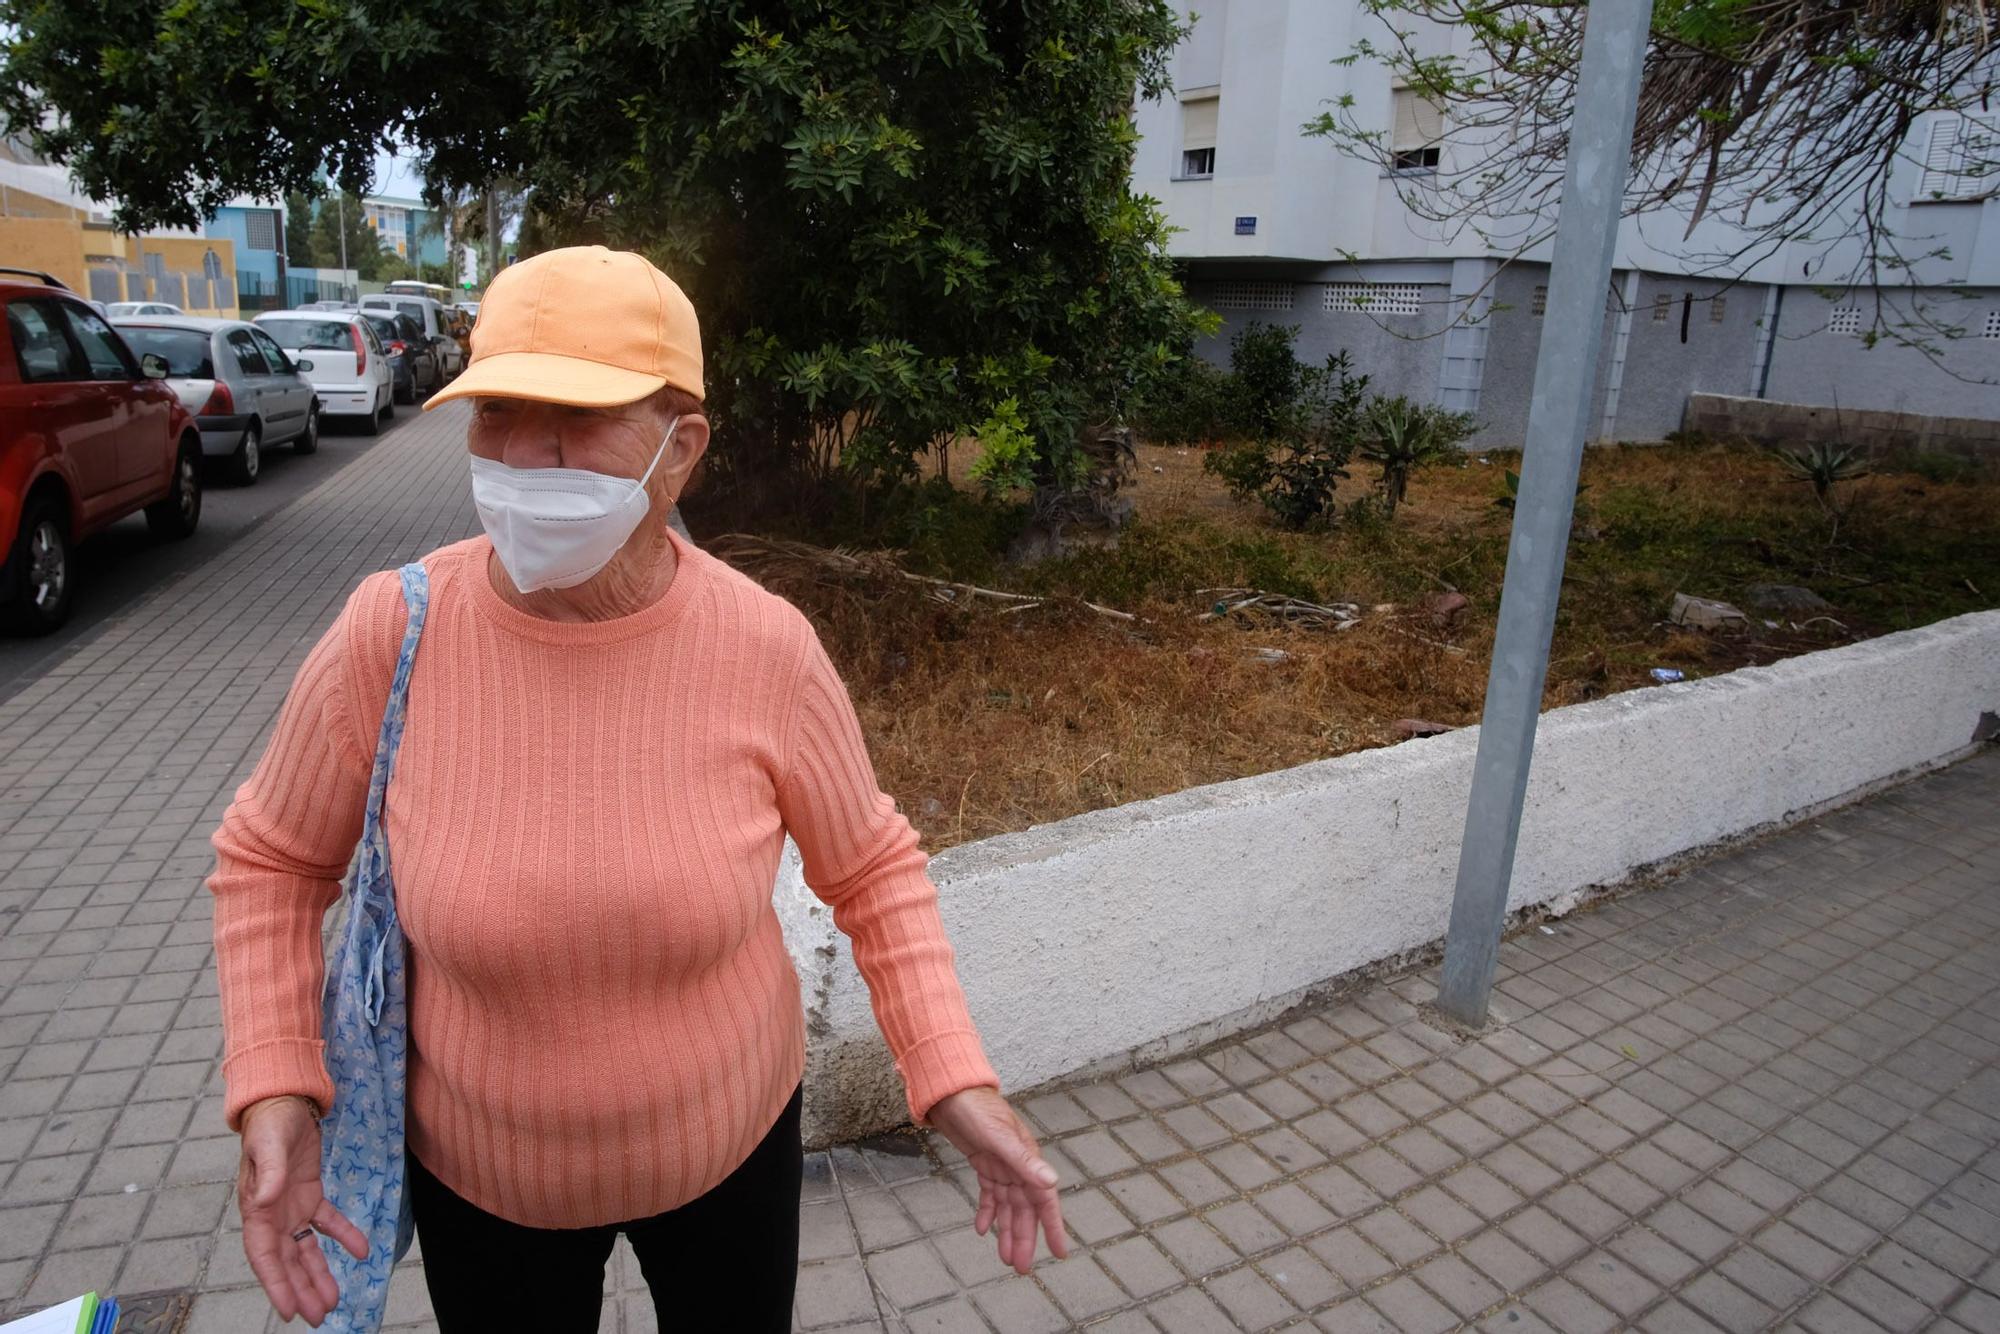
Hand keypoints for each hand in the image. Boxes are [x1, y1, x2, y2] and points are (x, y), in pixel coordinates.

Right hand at [237, 1096, 368, 1326]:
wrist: (283, 1102)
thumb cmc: (271, 1123)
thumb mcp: (270, 1145)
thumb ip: (270, 1173)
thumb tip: (266, 1202)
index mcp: (256, 1209)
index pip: (264, 1256)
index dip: (275, 1285)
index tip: (289, 1311)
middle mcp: (272, 1215)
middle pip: (287, 1261)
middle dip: (301, 1290)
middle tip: (319, 1317)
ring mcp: (291, 1207)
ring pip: (306, 1250)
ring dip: (319, 1274)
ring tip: (335, 1301)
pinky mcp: (310, 1194)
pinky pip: (327, 1222)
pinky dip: (344, 1236)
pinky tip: (363, 1251)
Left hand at [927, 1088, 1068, 1274]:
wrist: (952, 1093)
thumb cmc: (977, 1110)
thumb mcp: (999, 1137)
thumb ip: (1024, 1161)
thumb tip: (1051, 1182)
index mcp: (1028, 1161)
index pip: (1044, 1201)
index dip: (1052, 1227)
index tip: (1060, 1253)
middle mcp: (1018, 1166)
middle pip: (1024, 1210)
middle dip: (1024, 1238)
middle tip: (1021, 1268)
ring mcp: (1001, 1166)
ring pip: (1007, 1206)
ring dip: (1006, 1231)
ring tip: (1004, 1258)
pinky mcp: (984, 1164)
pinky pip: (989, 1194)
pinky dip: (987, 1212)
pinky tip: (982, 1229)